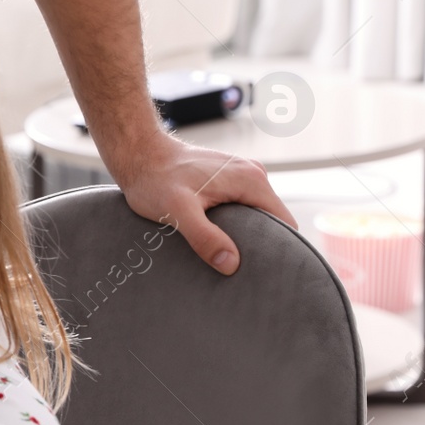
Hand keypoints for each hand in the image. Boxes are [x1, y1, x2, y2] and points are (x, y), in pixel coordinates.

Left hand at [107, 130, 297, 274]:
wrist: (139, 153)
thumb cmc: (154, 180)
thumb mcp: (177, 212)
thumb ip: (205, 237)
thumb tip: (231, 264)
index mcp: (251, 180)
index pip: (284, 223)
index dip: (279, 249)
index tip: (264, 271)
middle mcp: (252, 173)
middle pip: (271, 219)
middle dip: (261, 244)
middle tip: (242, 270)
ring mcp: (240, 173)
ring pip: (255, 213)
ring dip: (245, 234)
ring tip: (227, 257)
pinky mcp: (227, 177)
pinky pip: (241, 205)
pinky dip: (234, 223)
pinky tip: (216, 238)